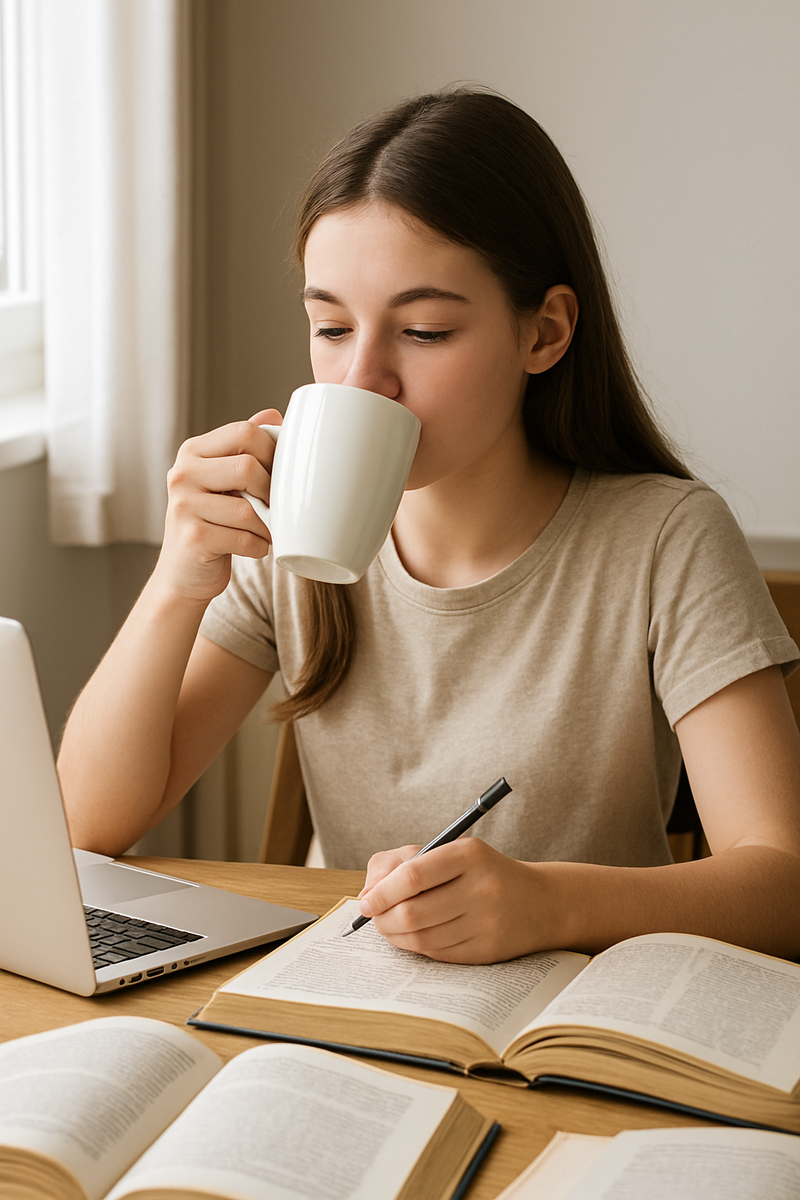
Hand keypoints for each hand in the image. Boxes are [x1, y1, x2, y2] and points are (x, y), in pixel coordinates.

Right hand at [153, 410, 281, 603]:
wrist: (183, 573)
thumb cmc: (212, 522)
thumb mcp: (223, 480)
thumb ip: (244, 448)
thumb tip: (273, 415)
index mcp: (193, 452)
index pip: (244, 432)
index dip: (273, 451)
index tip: (280, 474)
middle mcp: (182, 473)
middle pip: (247, 467)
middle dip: (271, 491)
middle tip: (275, 507)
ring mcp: (184, 506)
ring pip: (248, 509)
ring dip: (268, 525)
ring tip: (266, 531)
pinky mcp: (192, 538)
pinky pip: (244, 538)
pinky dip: (259, 546)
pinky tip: (256, 547)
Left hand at [359, 838, 562, 963]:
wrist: (540, 902)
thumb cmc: (481, 873)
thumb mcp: (448, 852)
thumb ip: (399, 863)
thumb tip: (366, 896)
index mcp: (469, 854)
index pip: (412, 876)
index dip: (381, 893)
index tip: (366, 902)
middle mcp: (482, 887)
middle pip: (413, 912)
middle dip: (383, 919)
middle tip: (374, 918)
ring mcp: (487, 922)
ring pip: (422, 938)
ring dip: (396, 936)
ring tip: (391, 927)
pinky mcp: (488, 950)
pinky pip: (438, 954)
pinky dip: (418, 948)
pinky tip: (415, 937)